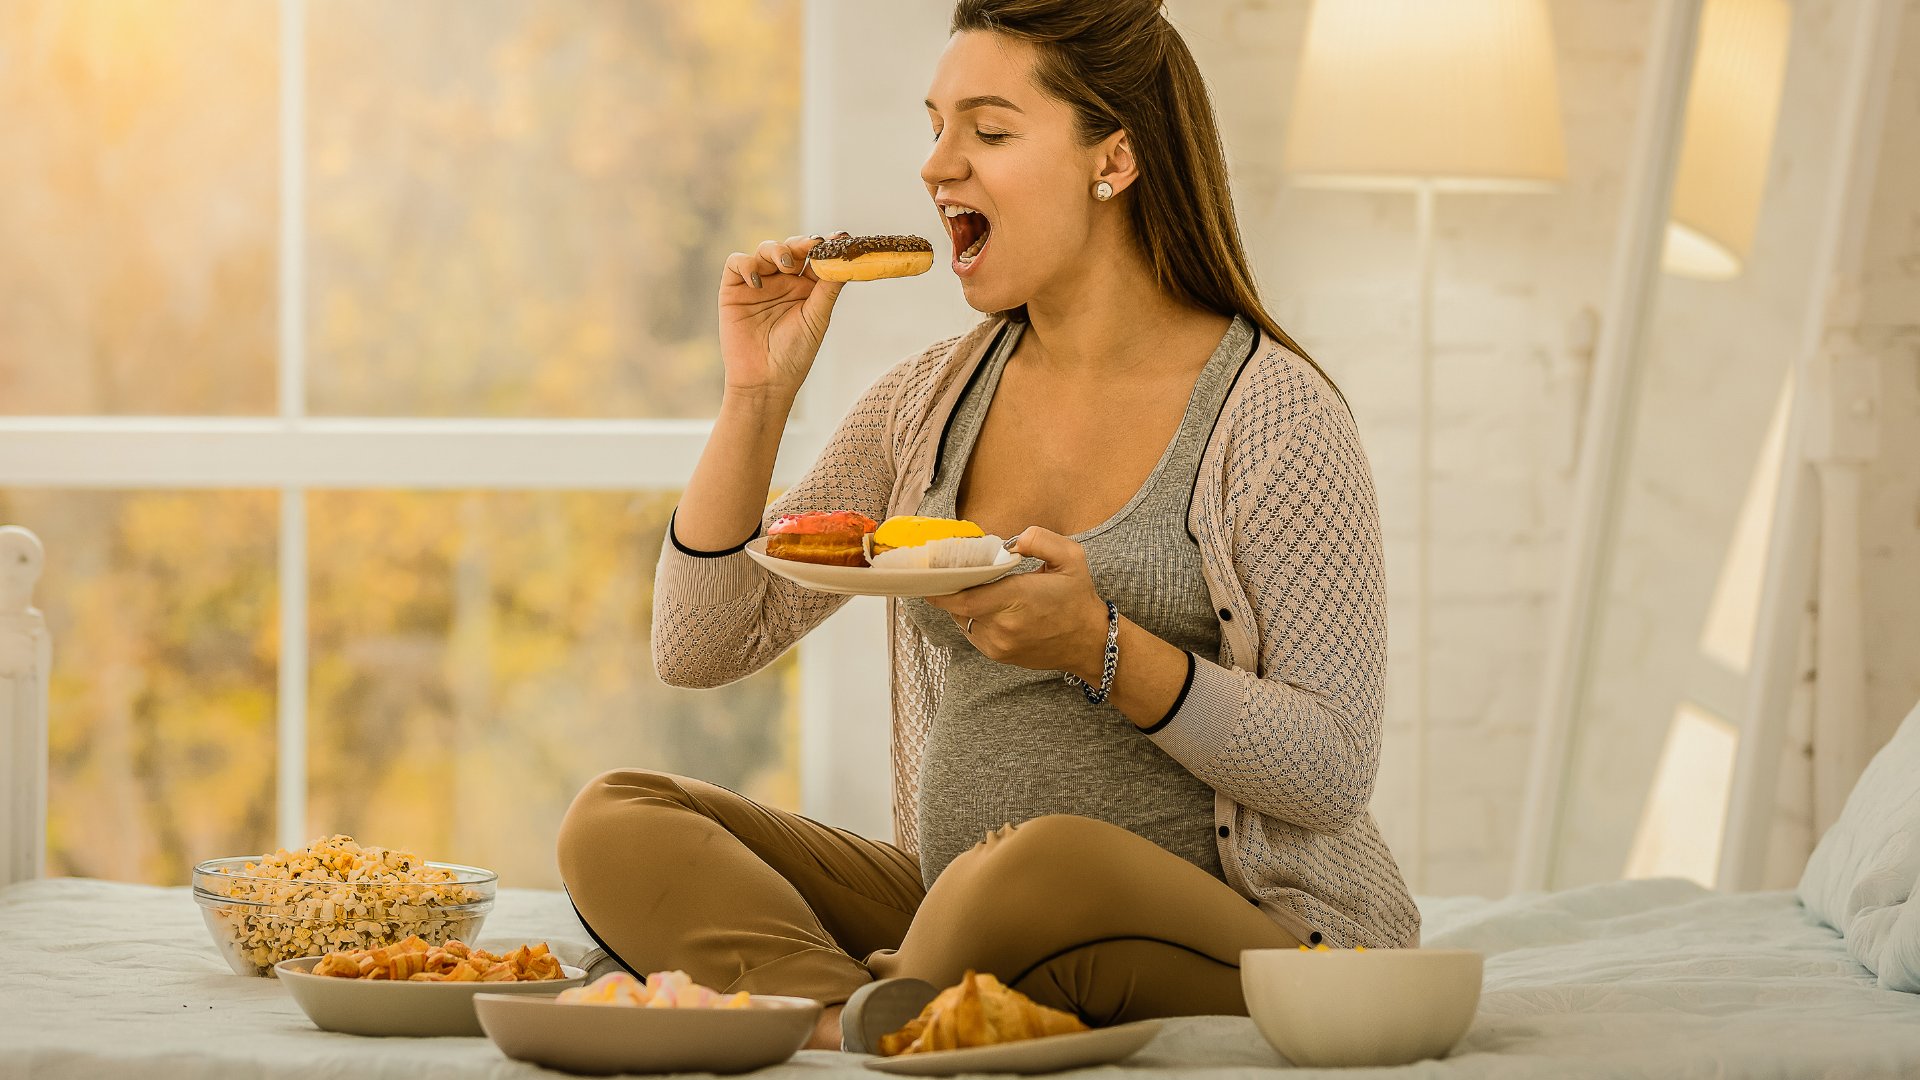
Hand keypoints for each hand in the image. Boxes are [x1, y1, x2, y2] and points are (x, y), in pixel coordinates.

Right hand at [718, 233, 847, 398]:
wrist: (764, 380)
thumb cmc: (794, 354)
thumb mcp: (817, 318)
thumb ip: (828, 287)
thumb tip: (846, 260)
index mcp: (805, 288)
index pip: (815, 258)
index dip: (826, 246)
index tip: (840, 238)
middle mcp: (782, 282)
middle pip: (791, 248)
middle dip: (801, 244)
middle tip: (812, 246)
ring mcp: (758, 283)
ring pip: (765, 249)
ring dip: (776, 250)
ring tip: (785, 265)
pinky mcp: (733, 289)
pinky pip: (737, 263)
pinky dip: (746, 264)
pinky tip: (756, 282)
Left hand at [924, 527, 1108, 677]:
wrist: (1088, 643)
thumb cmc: (1078, 598)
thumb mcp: (1071, 558)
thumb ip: (1040, 539)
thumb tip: (1010, 542)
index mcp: (1019, 599)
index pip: (966, 597)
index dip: (942, 587)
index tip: (930, 573)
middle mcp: (1004, 626)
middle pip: (959, 607)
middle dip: (951, 588)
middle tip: (946, 570)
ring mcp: (998, 645)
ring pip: (963, 619)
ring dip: (962, 602)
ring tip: (968, 584)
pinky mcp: (997, 655)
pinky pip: (972, 631)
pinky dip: (971, 616)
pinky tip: (984, 604)